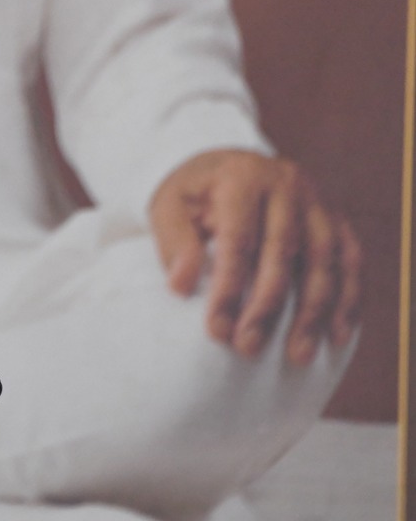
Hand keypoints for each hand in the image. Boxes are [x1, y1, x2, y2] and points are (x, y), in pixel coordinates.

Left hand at [149, 150, 361, 365]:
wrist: (228, 166)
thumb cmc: (195, 194)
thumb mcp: (170, 206)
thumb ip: (174, 243)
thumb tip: (181, 285)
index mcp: (242, 177)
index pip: (239, 239)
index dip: (229, 288)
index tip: (217, 331)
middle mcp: (286, 183)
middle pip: (284, 251)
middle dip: (268, 306)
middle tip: (248, 348)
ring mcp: (317, 200)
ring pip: (325, 259)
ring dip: (314, 312)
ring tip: (297, 355)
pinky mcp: (336, 218)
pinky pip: (351, 260)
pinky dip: (348, 299)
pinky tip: (336, 335)